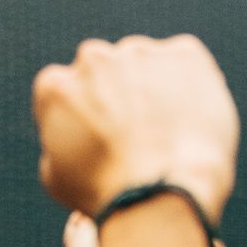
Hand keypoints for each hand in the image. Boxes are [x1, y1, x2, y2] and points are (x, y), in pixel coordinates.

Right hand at [33, 33, 238, 221]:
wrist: (162, 191)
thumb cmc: (105, 194)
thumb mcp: (57, 177)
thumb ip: (58, 141)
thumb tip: (73, 135)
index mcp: (55, 86)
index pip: (65, 91)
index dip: (82, 115)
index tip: (98, 137)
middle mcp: (93, 59)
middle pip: (104, 70)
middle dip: (116, 94)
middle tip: (135, 132)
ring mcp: (140, 52)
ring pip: (144, 64)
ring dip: (151, 86)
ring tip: (167, 131)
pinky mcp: (184, 54)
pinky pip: (184, 62)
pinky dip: (189, 83)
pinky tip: (190, 119)